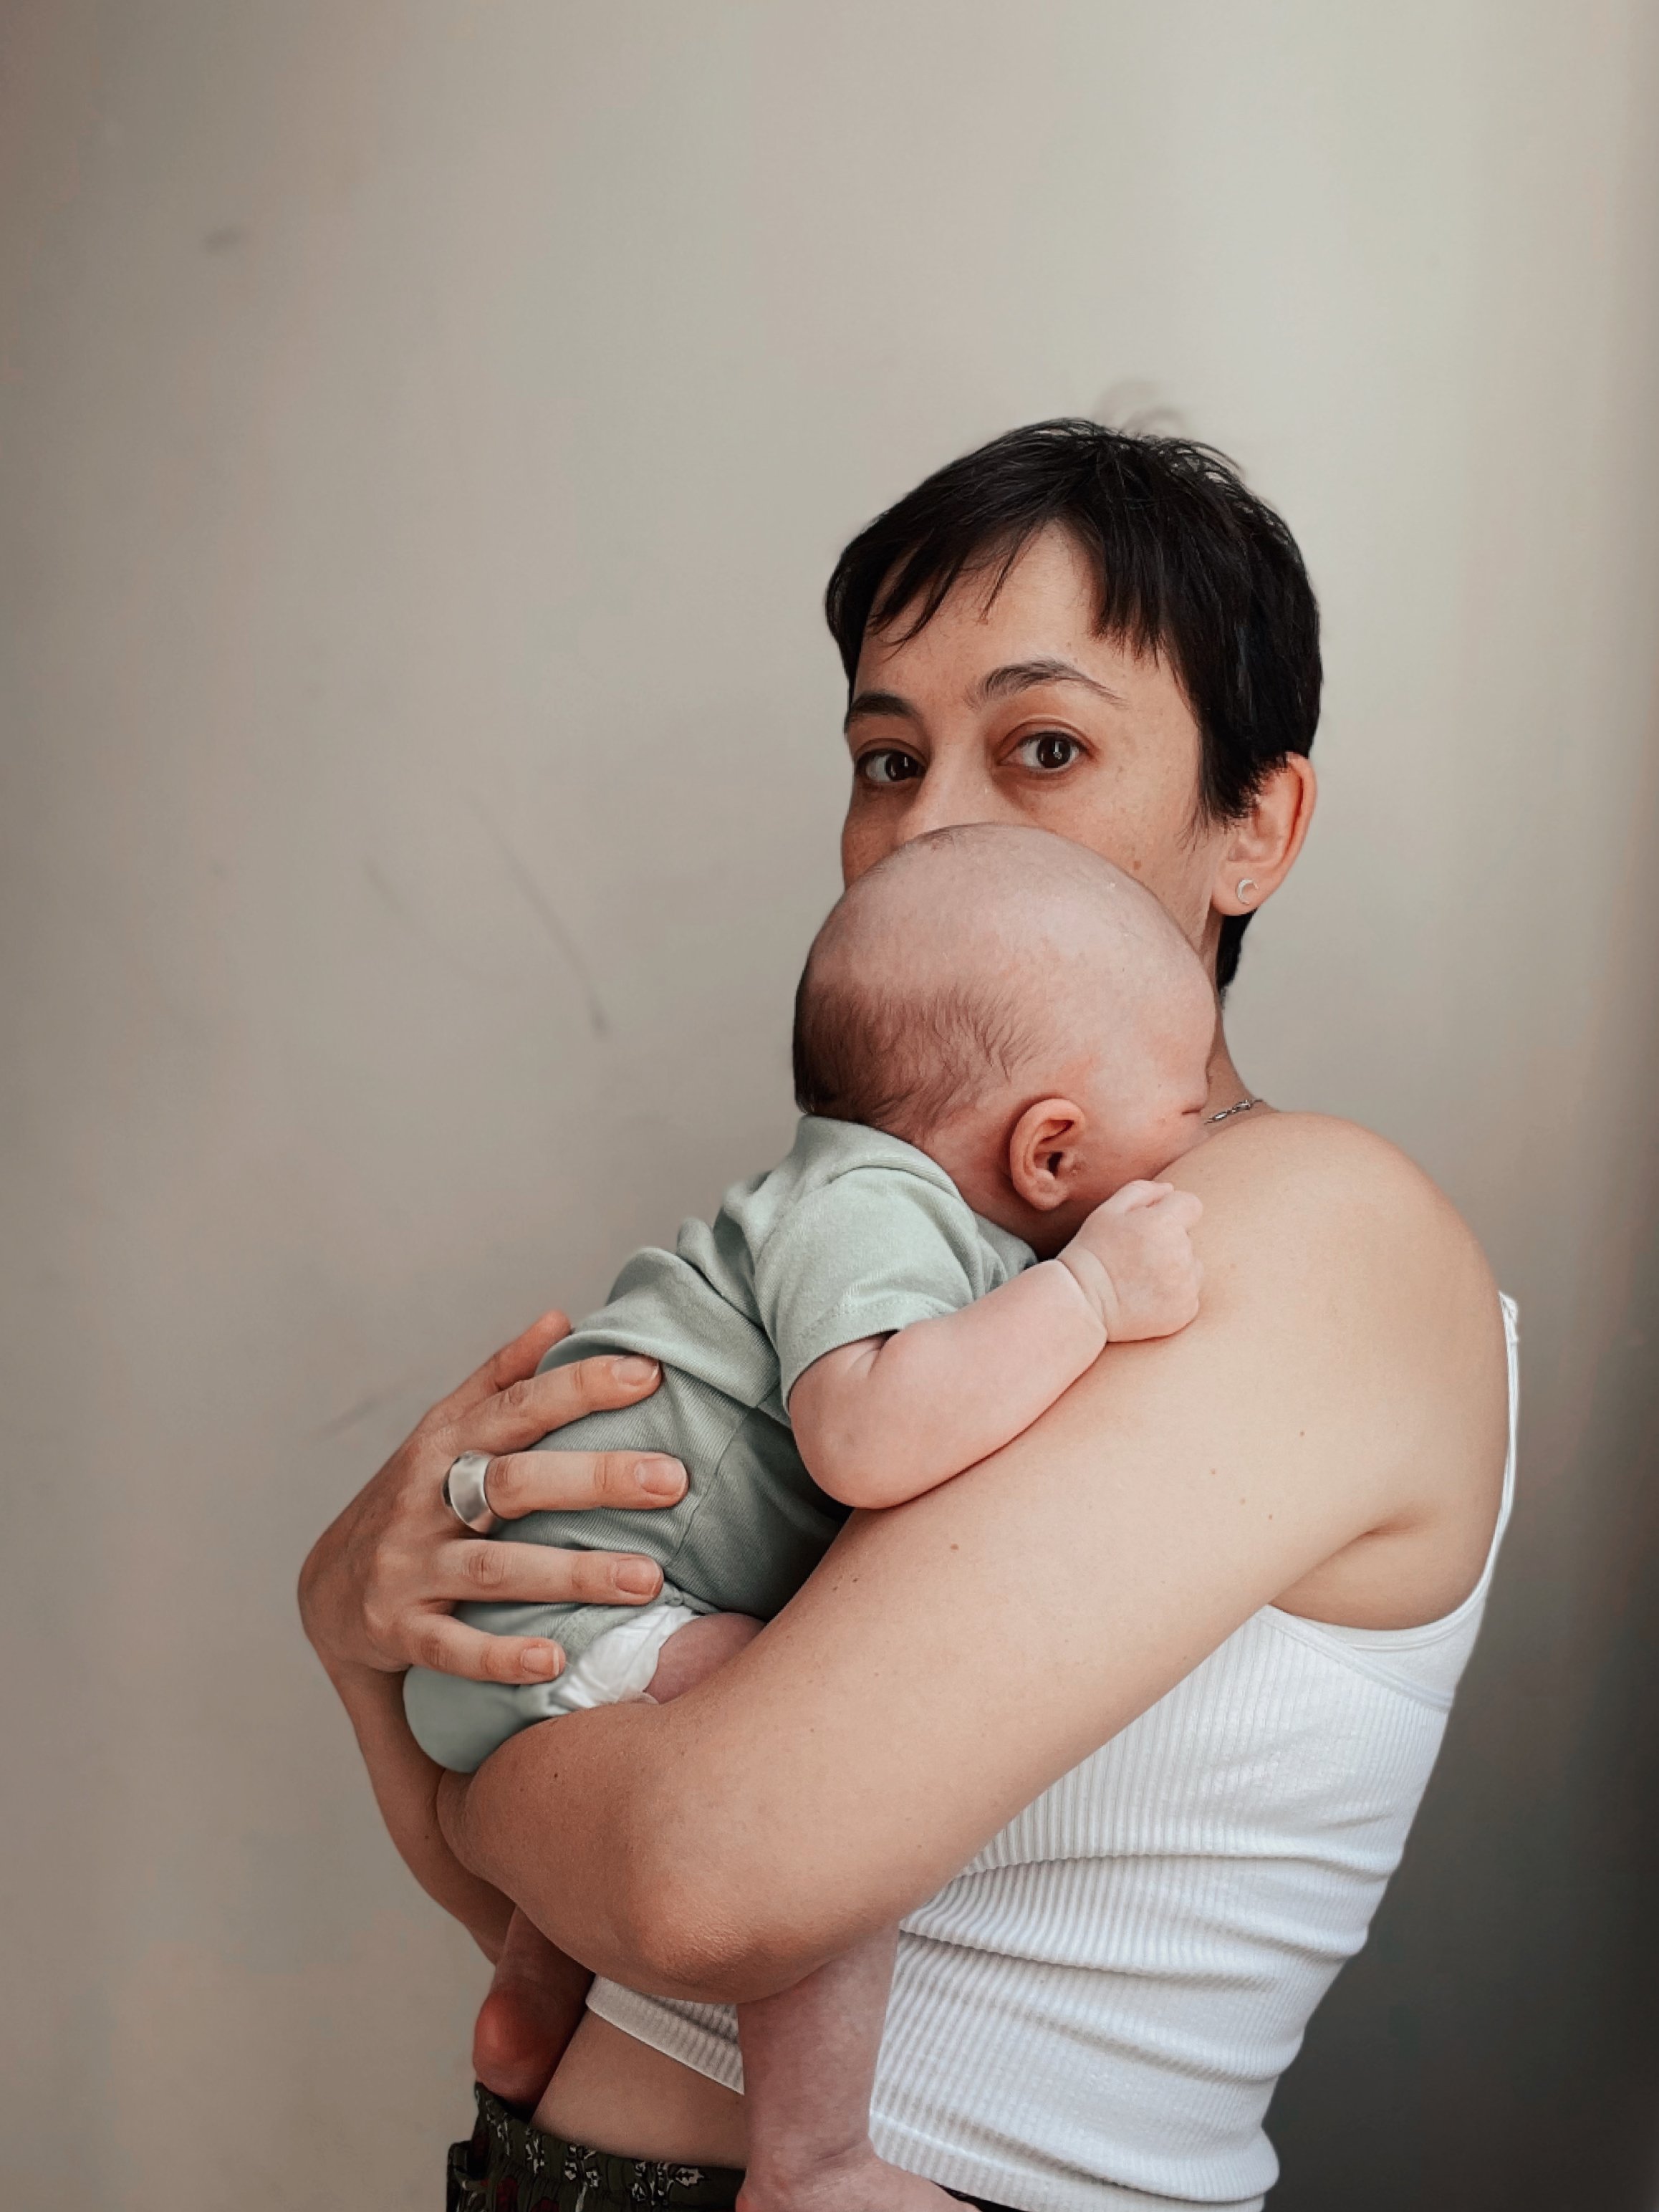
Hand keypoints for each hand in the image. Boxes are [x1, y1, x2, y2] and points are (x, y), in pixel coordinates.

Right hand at [297, 1311, 687, 1686]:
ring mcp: (409, 1566)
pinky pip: (453, 1647)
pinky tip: (555, 1659)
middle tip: (673, 1480)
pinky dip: (502, 1655)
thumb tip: (561, 1317)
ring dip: (574, 1573)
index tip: (647, 1374)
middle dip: (595, 1478)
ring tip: (648, 1579)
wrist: (326, 1588)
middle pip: (515, 1482)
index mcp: (444, 1443)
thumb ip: (502, 1377)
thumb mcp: (444, 1430)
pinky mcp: (399, 1629)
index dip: (579, 1386)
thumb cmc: (413, 1497)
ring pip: (497, 1568)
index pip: (518, 1406)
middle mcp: (424, 1500)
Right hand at [1058, 1180, 1203, 1340]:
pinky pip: (1189, 1293)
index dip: (1172, 1211)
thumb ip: (1141, 1192)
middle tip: (1137, 1255)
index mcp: (1164, 1224)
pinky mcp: (1185, 1310)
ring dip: (1176, 1267)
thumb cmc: (1092, 1251)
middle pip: (1188, 1237)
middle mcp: (1181, 1255)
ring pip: (1193, 1266)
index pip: (1191, 1205)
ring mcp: (1185, 1285)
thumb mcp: (1107, 1211)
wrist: (1083, 1302)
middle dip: (1169, 1240)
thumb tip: (1170, 1189)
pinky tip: (1147, 1295)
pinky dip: (1174, 1294)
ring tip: (1142, 1277)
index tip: (1152, 1224)